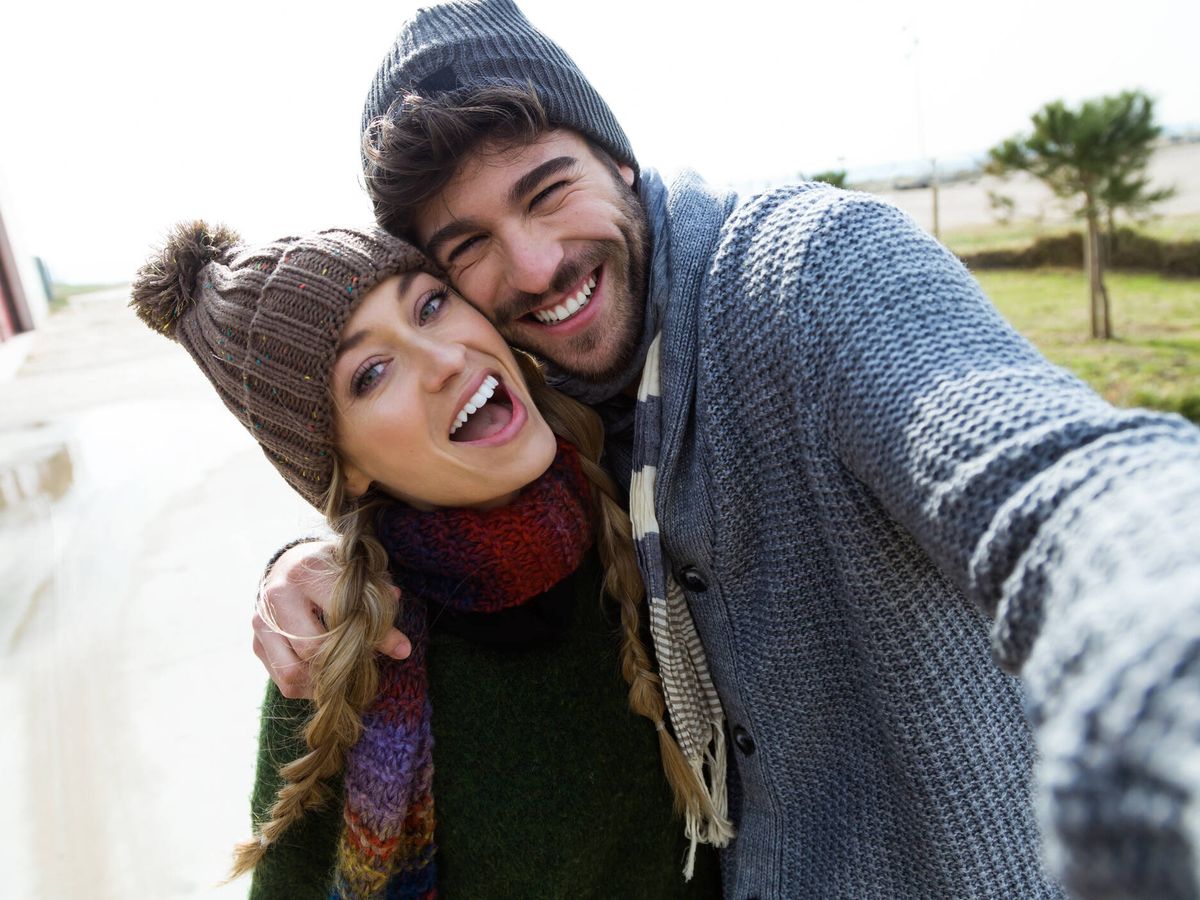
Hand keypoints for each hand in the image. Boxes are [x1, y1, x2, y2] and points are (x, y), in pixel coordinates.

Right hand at [252, 540, 410, 697]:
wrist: (291, 564)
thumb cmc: (333, 569)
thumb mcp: (359, 575)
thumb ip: (380, 603)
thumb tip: (401, 648)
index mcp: (307, 574)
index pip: (341, 615)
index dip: (373, 637)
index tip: (399, 649)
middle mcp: (279, 597)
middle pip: (313, 648)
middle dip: (345, 661)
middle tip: (367, 662)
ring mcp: (263, 623)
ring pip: (293, 672)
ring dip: (324, 682)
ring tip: (348, 673)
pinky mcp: (257, 643)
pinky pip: (283, 681)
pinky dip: (309, 687)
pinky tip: (328, 675)